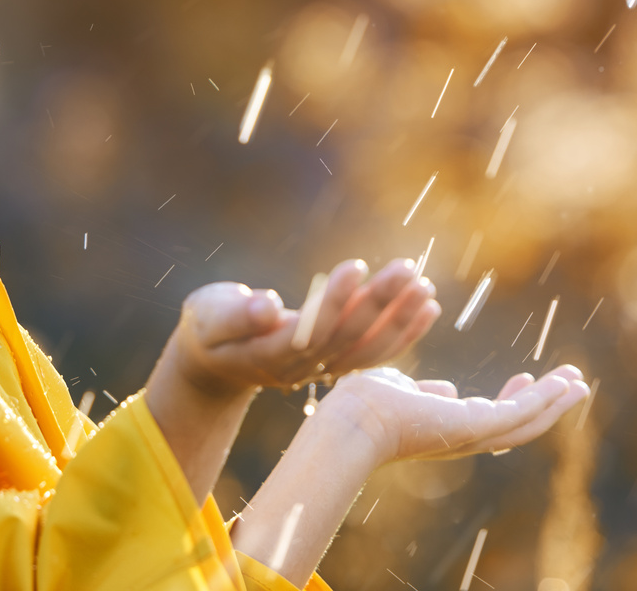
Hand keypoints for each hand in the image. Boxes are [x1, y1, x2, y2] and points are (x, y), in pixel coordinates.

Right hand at [162, 258, 439, 397]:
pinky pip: (375, 353)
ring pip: (368, 349)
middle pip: (347, 337)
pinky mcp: (335, 363)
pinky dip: (403, 332)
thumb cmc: (208, 328)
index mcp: (270, 354)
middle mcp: (302, 367)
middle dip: (379, 302)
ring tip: (425, 288)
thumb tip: (267, 306)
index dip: (334, 301)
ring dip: (399, 319)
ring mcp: (321, 369)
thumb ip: (236, 315)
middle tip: (406, 270)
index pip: (309, 329)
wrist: (215, 362)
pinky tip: (427, 308)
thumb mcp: (210, 317)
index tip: (356, 265)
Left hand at [319, 364, 589, 463]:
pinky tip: (566, 384)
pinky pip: (521, 412)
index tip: (525, 377)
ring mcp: (471, 436)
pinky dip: (546, 398)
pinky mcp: (476, 426)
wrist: (350, 421)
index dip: (511, 399)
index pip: (488, 418)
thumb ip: (424, 392)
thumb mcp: (401, 391)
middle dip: (545, 405)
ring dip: (555, 402)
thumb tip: (446, 390)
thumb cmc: (362, 405)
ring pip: (526, 422)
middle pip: (516, 425)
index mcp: (444, 430)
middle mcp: (462, 439)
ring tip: (580, 382)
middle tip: (571, 385)